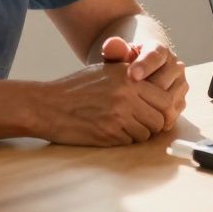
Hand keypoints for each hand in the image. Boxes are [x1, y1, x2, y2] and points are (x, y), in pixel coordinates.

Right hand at [35, 63, 177, 145]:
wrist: (48, 105)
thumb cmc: (76, 87)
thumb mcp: (106, 70)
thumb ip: (131, 75)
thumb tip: (158, 87)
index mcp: (129, 77)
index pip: (165, 97)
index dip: (164, 108)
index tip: (157, 111)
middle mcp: (127, 95)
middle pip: (161, 117)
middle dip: (156, 123)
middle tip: (144, 123)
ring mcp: (118, 116)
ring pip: (147, 132)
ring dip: (140, 133)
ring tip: (125, 126)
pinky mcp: (109, 134)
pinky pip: (130, 142)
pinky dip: (125, 139)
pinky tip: (112, 131)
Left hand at [101, 37, 187, 128]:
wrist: (139, 76)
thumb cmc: (125, 66)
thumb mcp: (118, 56)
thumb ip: (114, 50)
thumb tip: (111, 45)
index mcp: (160, 50)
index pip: (156, 55)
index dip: (145, 65)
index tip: (132, 75)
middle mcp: (175, 65)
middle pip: (164, 80)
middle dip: (147, 90)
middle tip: (129, 98)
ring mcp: (180, 84)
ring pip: (170, 98)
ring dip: (152, 105)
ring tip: (133, 111)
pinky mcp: (180, 100)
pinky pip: (172, 112)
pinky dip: (159, 117)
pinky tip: (142, 120)